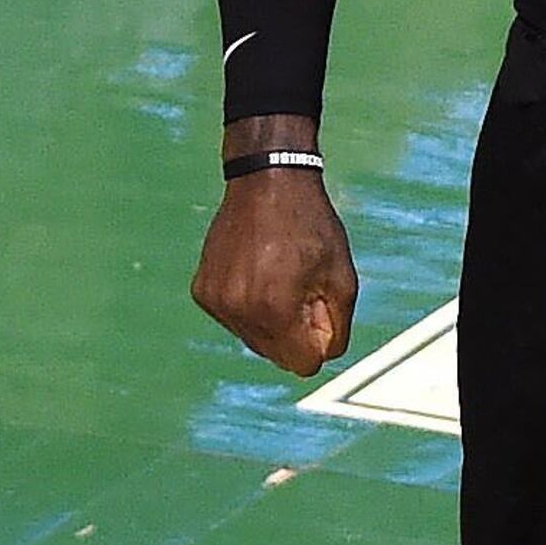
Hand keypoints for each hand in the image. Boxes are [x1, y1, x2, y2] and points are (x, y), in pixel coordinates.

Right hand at [192, 166, 358, 377]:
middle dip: (294, 332)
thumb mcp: (342, 276)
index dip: (317, 341)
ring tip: (277, 275)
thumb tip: (322, 355)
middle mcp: (239, 310)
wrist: (266, 180)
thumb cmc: (308, 224)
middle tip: (299, 287)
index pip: (302, 365)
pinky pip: (232, 319)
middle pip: (276, 355)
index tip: (317, 307)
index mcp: (275, 309)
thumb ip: (337, 327)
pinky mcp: (203, 291)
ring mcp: (216, 301)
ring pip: (253, 339)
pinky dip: (247, 306)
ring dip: (270, 320)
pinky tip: (256, 272)